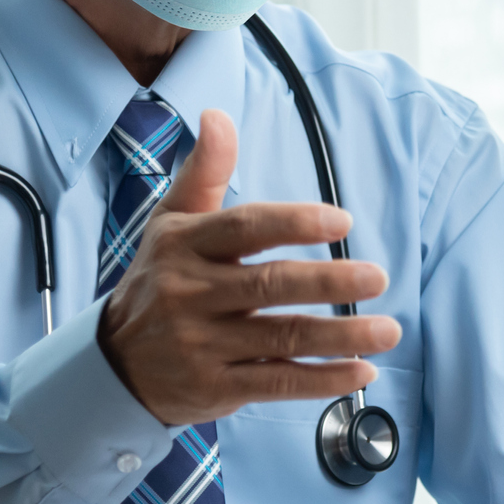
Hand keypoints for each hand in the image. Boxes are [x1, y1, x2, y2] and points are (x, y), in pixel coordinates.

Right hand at [99, 109, 400, 426]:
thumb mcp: (170, 222)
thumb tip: (217, 116)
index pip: (244, 228)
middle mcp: (190, 293)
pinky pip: (277, 381)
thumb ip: (204, 171)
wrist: (115, 365)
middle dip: (328, 281)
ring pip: (281, 336)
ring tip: (388, 329)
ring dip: (341, 335)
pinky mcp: (215, 387)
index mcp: (185, 245)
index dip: (295, 222)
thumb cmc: (159, 280)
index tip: (342, 221)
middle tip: (378, 276)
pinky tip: (361, 369)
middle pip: (269, 284)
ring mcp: (201, 344)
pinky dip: (322, 379)